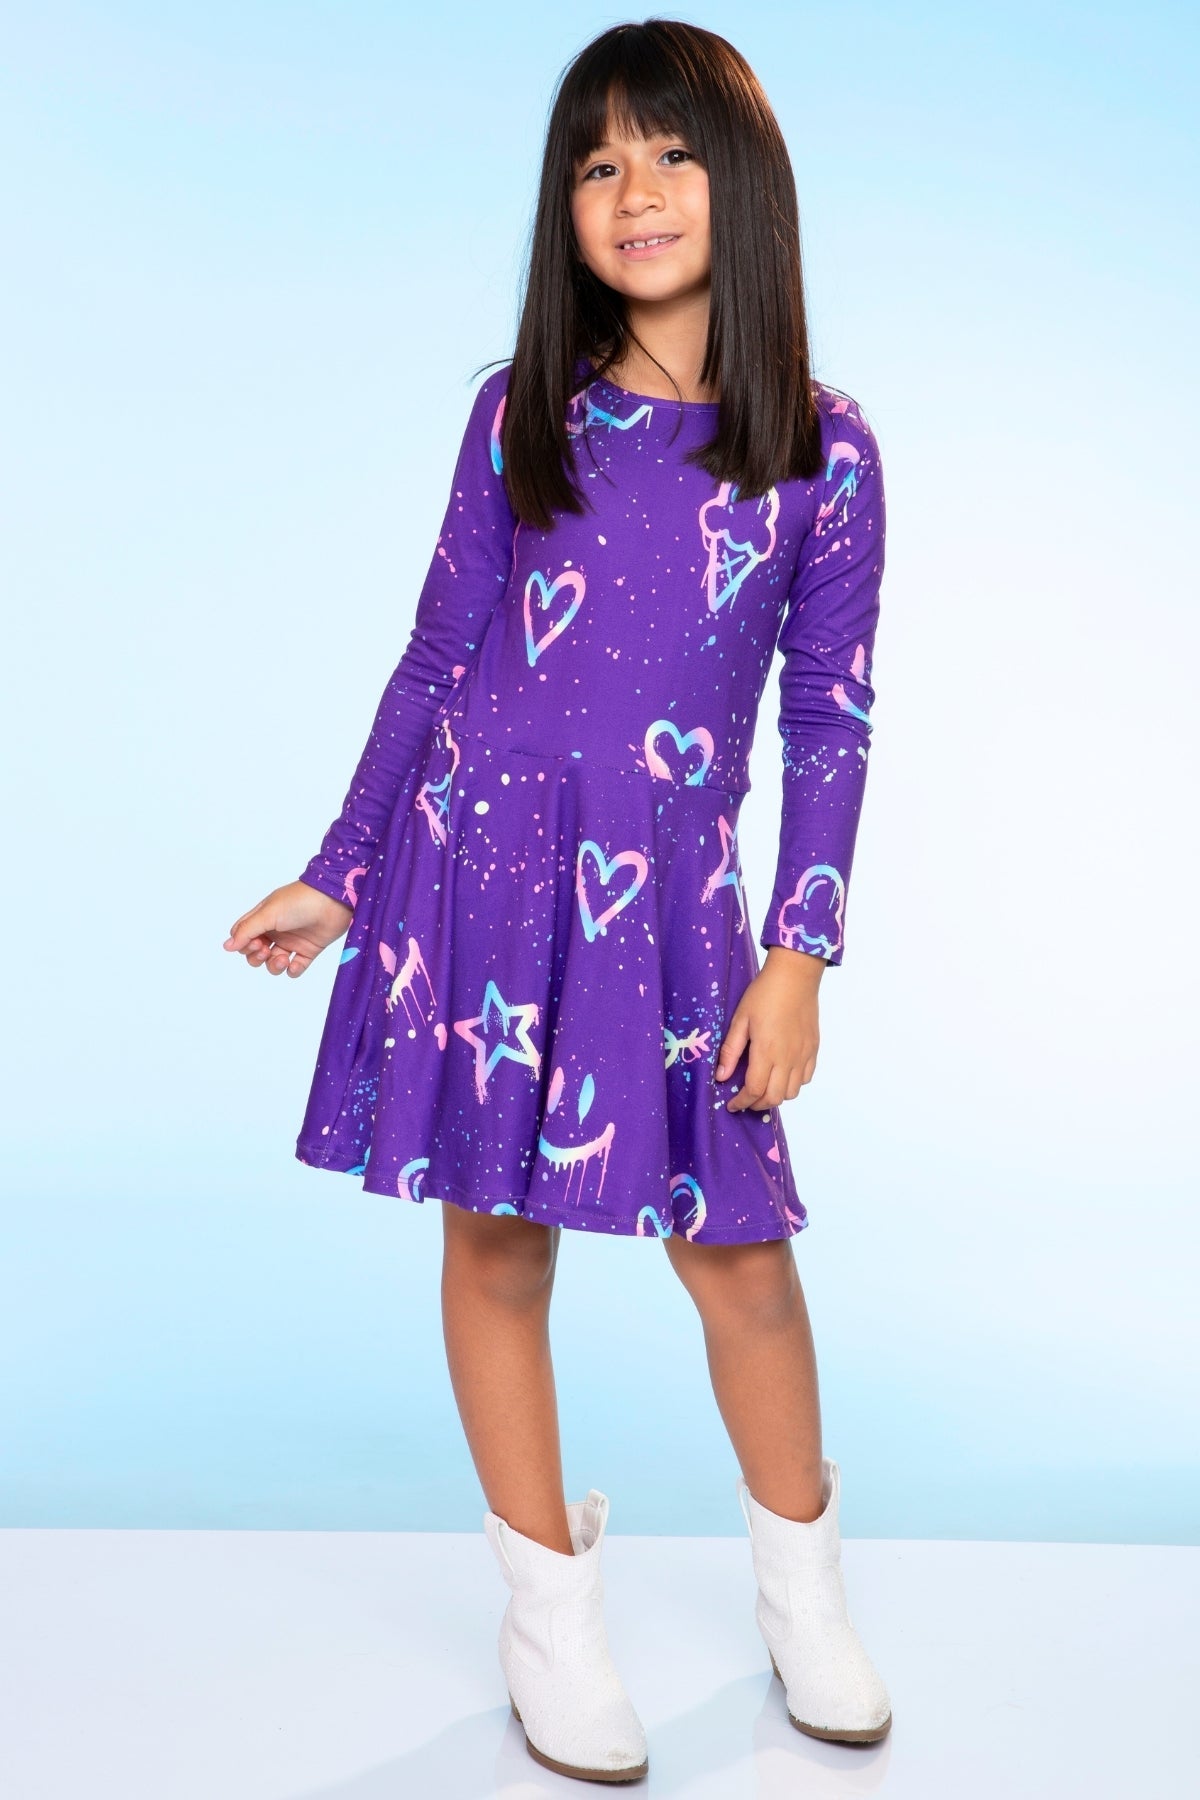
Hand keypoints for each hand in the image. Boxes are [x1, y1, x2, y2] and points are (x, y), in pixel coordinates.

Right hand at [223, 880, 352, 979]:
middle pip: (256, 953)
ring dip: (273, 966)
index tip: (253, 942)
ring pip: (273, 962)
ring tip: (282, 958)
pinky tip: (294, 964)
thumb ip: (247, 931)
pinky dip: (292, 970)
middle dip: (256, 957)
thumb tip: (227, 947)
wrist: (334, 900)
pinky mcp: (309, 950)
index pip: (243, 935)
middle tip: (265, 951)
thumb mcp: (268, 914)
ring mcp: (292, 941)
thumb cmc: (299, 902)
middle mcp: (276, 930)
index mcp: (264, 917)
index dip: (242, 944)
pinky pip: (295, 968)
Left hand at [713, 946, 824, 1112]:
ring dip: (776, 1096)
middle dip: (757, 1104)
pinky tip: (782, 1075)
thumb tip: (721, 1076)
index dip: (741, 1102)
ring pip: (792, 1092)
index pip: (754, 1090)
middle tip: (745, 1099)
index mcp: (767, 1052)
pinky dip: (793, 1084)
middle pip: (774, 1097)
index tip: (732, 1104)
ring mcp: (803, 1055)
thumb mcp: (740, 1020)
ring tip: (763, 1088)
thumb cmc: (764, 994)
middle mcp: (788, 1058)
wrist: (795, 977)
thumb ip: (730, 1051)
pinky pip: (806, 1078)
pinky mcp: (813, 1049)